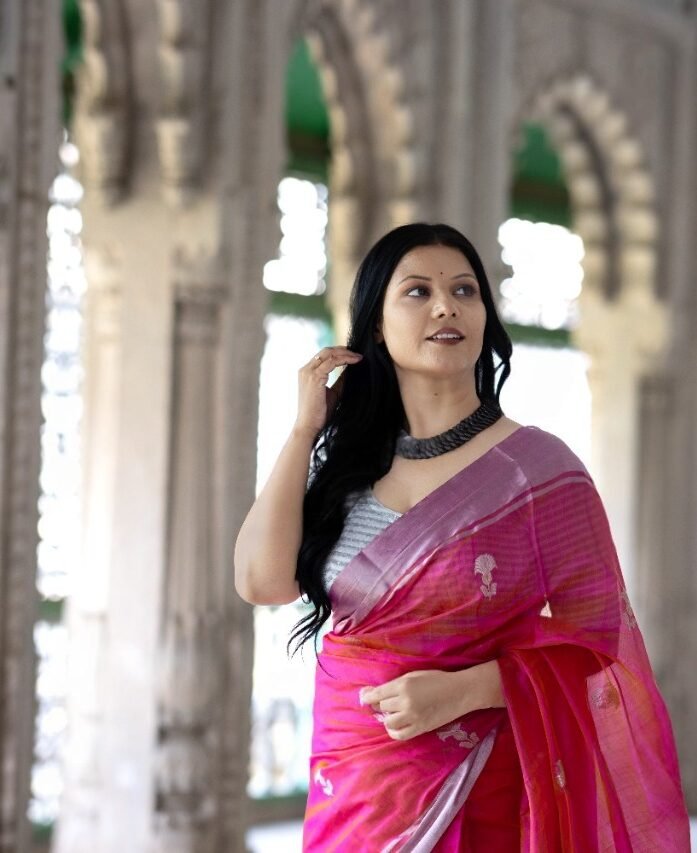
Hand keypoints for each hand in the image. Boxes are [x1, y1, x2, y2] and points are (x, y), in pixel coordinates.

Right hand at [294, 346, 362, 435]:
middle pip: (326, 351)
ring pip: (329, 353)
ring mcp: (308, 372)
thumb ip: (340, 380)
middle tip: (358, 353)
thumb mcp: (333, 392)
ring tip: (358, 357)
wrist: (309, 426)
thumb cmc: (319, 413)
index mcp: (307, 372)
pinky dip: (344, 359)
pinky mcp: (314, 377)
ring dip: (345, 353)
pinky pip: (331, 362)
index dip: (339, 353)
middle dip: (343, 350)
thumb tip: (352, 370)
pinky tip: (355, 361)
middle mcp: (305, 370)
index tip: (354, 356)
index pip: (323, 355)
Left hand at [359, 662, 504, 740]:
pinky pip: (399, 734)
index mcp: (404, 684)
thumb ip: (396, 684)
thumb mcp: (414, 675)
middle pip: (382, 706)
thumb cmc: (437, 679)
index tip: (364, 698)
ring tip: (393, 712)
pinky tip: (395, 725)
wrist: (459, 692)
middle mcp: (405, 701)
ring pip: (388, 721)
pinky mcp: (420, 728)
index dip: (368, 697)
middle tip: (386, 702)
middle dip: (382, 704)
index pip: (378, 693)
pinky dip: (394, 730)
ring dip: (388, 717)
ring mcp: (413, 716)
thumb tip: (375, 693)